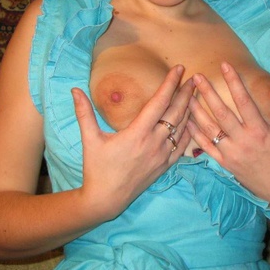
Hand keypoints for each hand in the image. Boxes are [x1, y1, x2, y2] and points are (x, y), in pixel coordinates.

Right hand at [72, 65, 194, 218]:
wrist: (105, 199)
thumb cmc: (96, 168)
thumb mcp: (89, 139)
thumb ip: (84, 113)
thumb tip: (74, 90)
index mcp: (137, 133)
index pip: (159, 102)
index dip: (170, 84)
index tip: (179, 69)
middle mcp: (154, 143)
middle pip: (176, 112)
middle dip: (186, 93)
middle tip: (194, 78)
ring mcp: (162, 155)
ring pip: (182, 128)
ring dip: (190, 109)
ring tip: (196, 94)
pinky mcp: (165, 165)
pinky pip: (183, 145)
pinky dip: (189, 130)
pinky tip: (192, 121)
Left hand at [187, 62, 269, 210]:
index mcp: (261, 131)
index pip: (244, 101)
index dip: (234, 82)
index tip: (225, 65)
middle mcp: (244, 141)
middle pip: (221, 113)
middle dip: (207, 93)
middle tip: (196, 76)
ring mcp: (232, 154)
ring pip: (209, 129)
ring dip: (196, 111)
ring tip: (186, 95)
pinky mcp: (224, 164)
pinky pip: (205, 146)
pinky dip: (195, 133)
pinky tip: (187, 120)